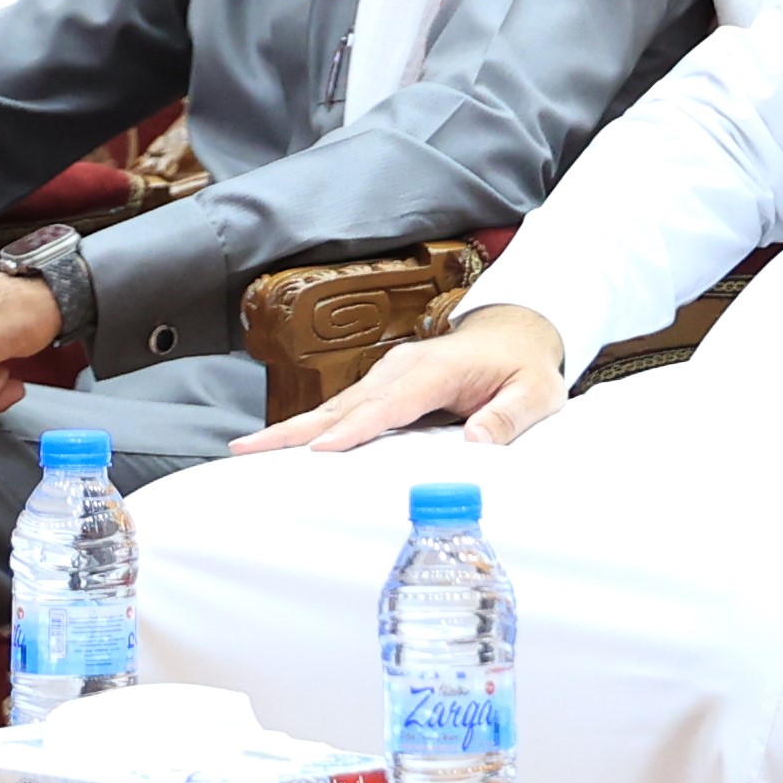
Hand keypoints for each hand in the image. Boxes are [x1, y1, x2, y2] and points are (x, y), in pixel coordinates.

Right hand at [237, 306, 569, 454]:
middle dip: (296, 429)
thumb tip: (475, 443)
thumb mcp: (536, 393)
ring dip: (291, 429)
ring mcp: (389, 375)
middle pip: (344, 405)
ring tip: (246, 450)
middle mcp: (403, 368)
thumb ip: (508, 417)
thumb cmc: (525, 367)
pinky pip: (342, 410)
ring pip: (334, 407)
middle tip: (248, 450)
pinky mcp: (383, 386)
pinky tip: (279, 446)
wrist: (518, 331)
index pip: (391, 404)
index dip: (354, 428)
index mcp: (437, 369)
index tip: (319, 450)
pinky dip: (309, 427)